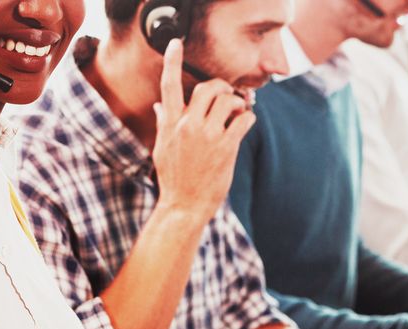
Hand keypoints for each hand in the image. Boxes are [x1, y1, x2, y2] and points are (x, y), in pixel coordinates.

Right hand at [152, 39, 255, 217]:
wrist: (183, 206)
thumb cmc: (173, 178)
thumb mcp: (161, 149)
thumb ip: (164, 123)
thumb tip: (159, 106)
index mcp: (171, 124)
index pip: (168, 86)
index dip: (171, 61)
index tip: (175, 42)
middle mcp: (188, 126)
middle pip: (208, 88)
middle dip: (222, 86)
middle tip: (229, 94)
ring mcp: (207, 136)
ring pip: (228, 100)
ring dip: (238, 102)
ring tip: (239, 110)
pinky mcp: (226, 147)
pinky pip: (244, 119)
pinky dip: (248, 117)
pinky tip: (245, 123)